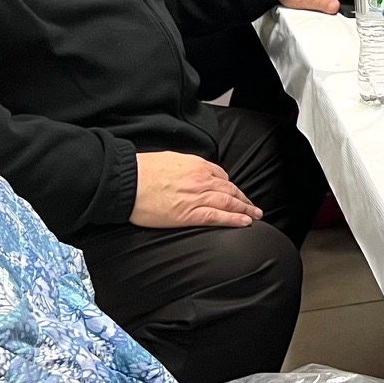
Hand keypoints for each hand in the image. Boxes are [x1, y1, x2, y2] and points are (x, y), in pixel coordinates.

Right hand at [131, 150, 261, 228]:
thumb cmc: (141, 170)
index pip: (220, 176)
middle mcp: (202, 179)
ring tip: (255, 215)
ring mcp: (198, 196)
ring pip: (229, 202)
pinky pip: (218, 216)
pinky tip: (245, 222)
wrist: (128, 181)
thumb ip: (183, 166)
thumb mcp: (168, 159)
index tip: (235, 193)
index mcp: (196, 165)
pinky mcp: (190, 213)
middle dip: (243, 198)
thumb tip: (186, 172)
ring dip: (245, 209)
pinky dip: (234, 219)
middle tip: (253, 206)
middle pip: (230, 189)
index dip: (230, 186)